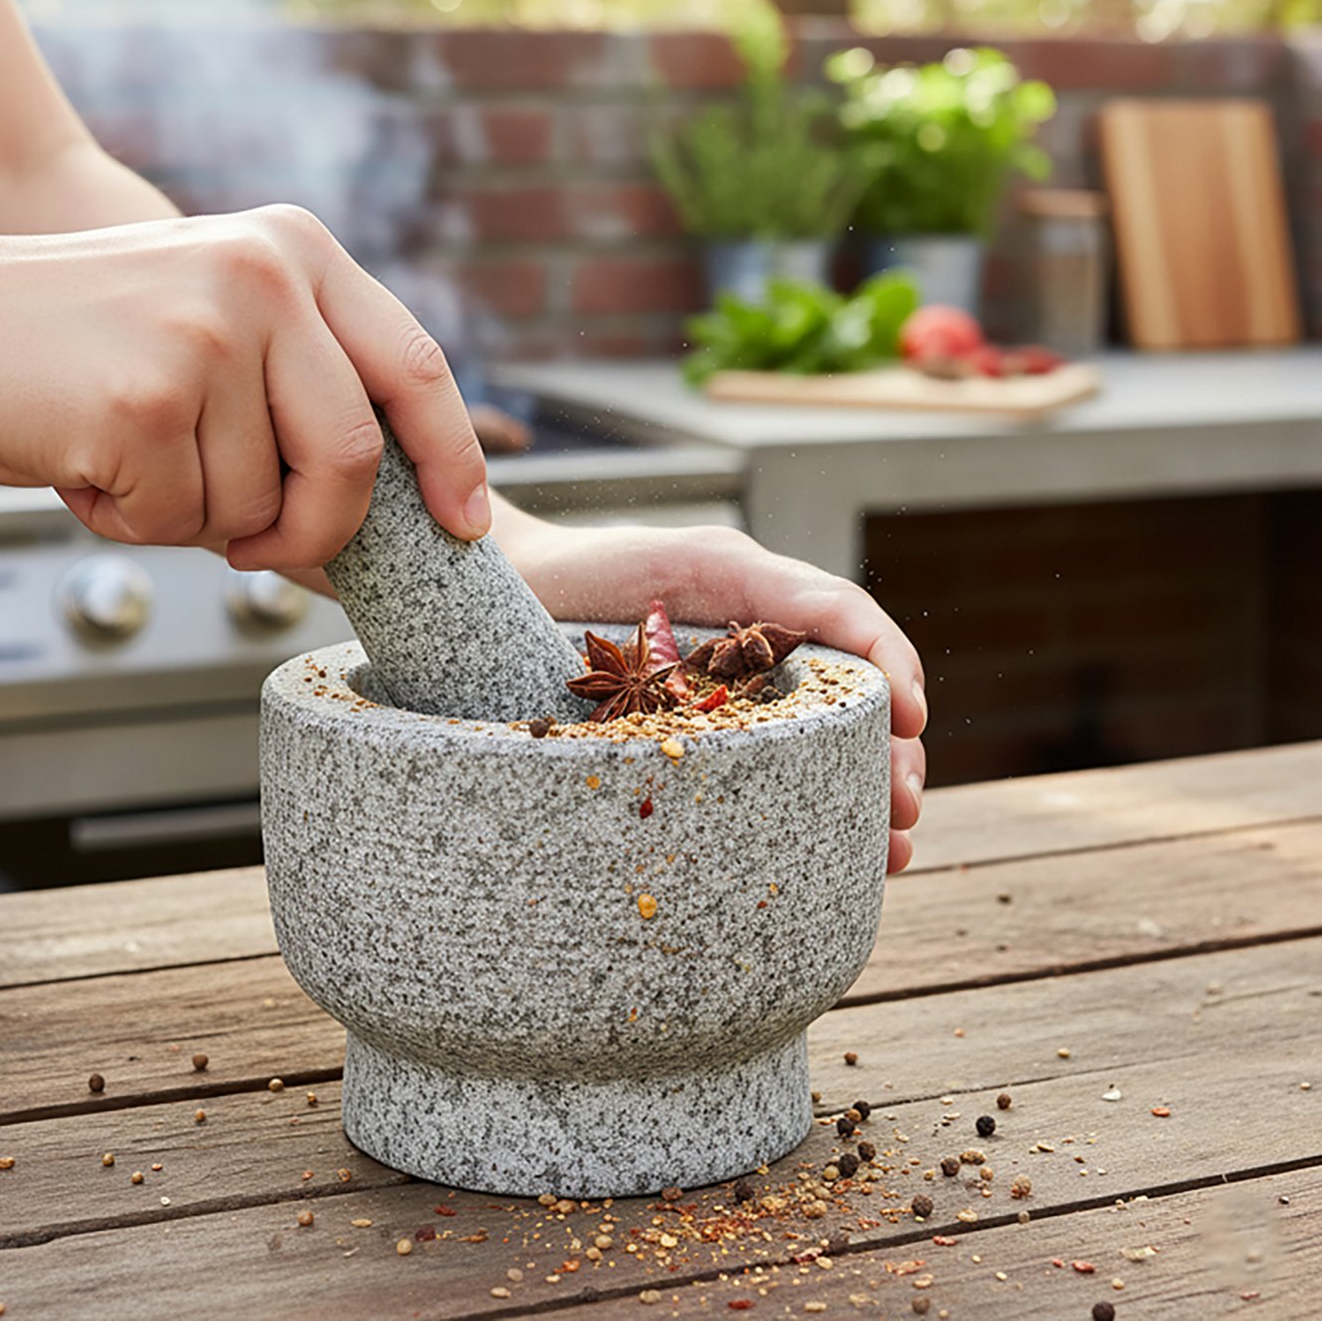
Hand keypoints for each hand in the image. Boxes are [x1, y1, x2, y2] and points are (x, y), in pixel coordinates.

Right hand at [0, 205, 487, 566]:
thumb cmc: (83, 340)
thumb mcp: (220, 318)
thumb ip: (305, 378)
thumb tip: (400, 498)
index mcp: (297, 250)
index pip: (417, 366)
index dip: (454, 457)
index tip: (466, 521)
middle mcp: (265, 275)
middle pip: (353, 456)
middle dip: (317, 528)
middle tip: (260, 546)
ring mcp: (206, 334)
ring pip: (259, 502)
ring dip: (196, 517)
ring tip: (130, 455)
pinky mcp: (144, 400)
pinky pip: (181, 520)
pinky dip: (134, 521)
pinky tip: (87, 461)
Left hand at [505, 516, 927, 872]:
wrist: (514, 597)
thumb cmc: (595, 569)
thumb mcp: (688, 563)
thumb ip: (766, 585)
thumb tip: (852, 625)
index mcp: (760, 600)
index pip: (850, 628)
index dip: (893, 670)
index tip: (911, 719)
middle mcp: (756, 654)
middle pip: (850, 706)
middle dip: (892, 756)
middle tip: (904, 808)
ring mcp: (731, 703)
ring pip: (819, 754)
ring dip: (864, 799)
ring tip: (892, 849)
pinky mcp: (697, 747)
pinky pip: (764, 784)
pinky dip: (810, 820)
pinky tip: (835, 862)